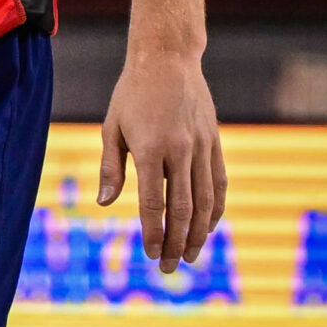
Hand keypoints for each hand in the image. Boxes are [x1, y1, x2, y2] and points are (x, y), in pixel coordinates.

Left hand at [97, 51, 226, 275]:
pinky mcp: (215, 142)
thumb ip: (111, 167)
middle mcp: (181, 150)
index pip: (154, 202)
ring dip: (199, 232)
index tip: (149, 253)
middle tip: (168, 267)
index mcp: (150, 148)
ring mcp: (202, 147)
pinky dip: (216, 209)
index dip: (152, 232)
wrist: (168, 59)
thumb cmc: (131, 93)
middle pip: (183, 208)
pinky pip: (219, 183)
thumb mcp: (112, 127)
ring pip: (206, 200)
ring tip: (189, 256)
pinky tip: (208, 227)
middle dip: (175, 242)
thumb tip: (107, 204)